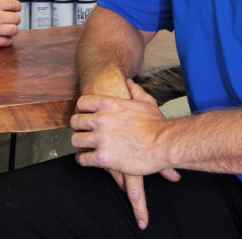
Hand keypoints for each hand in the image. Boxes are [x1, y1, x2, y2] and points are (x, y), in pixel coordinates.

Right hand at [0, 0, 20, 47]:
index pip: (14, 4)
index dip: (17, 6)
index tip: (16, 8)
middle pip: (16, 18)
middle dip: (16, 18)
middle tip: (12, 18)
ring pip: (14, 30)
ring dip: (13, 29)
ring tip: (8, 27)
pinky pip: (6, 42)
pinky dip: (7, 40)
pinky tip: (3, 36)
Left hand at [71, 79, 179, 228]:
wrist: (165, 144)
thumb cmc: (157, 124)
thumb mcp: (146, 102)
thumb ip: (135, 91)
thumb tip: (128, 82)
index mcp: (109, 104)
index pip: (82, 103)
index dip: (81, 110)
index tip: (83, 115)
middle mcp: (101, 120)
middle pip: (75, 122)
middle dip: (79, 127)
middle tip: (83, 132)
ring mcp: (100, 139)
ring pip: (76, 140)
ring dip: (81, 144)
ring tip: (84, 147)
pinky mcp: (103, 158)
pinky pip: (83, 158)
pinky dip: (84, 159)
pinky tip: (89, 159)